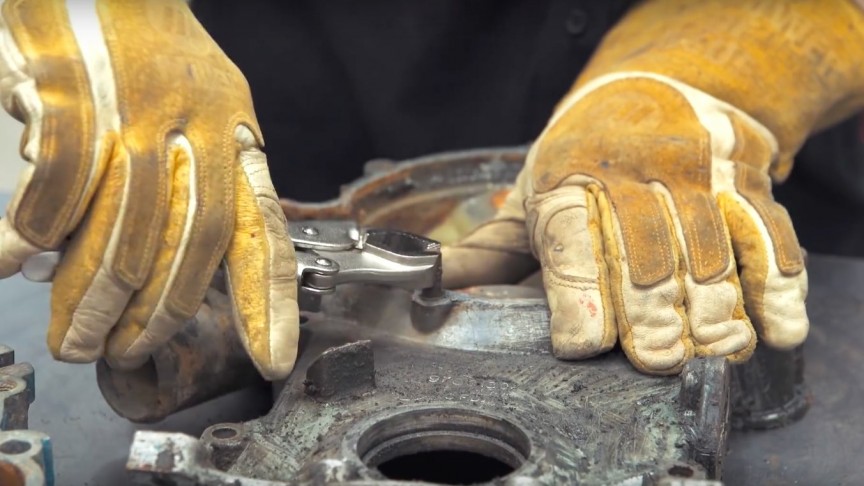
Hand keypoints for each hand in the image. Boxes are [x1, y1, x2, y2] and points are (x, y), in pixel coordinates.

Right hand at [0, 0, 297, 378]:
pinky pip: (59, 182)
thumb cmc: (154, 53)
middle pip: (189, 247)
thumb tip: (155, 269)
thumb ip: (200, 184)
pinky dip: (35, 231)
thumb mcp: (208, 110)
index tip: (274, 359)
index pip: (262, 230)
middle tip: (117, 354)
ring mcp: (136, 109)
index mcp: (236, 136)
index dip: (270, 301)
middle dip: (152, 317)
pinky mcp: (74, 90)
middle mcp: (198, 126)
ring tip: (71, 337)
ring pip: (123, 228)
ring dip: (91, 297)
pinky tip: (18, 263)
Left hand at [446, 74, 808, 373]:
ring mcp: (696, 167)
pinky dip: (776, 283)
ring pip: (708, 244)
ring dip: (714, 305)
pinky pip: (766, 232)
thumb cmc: (584, 155)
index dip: (577, 294)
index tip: (580, 345)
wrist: (656, 85)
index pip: (570, 237)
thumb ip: (490, 249)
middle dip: (649, 309)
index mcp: (569, 173)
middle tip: (653, 360)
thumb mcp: (532, 192)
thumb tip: (426, 282)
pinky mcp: (744, 177)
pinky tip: (774, 327)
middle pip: (644, 248)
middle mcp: (634, 165)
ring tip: (714, 351)